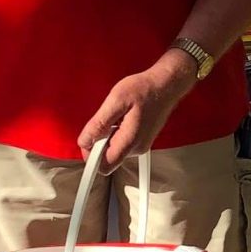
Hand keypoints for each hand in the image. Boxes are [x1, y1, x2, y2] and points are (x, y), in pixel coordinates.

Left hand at [78, 49, 199, 161]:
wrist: (166, 85)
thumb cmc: (144, 89)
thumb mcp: (116, 100)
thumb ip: (99, 123)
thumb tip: (85, 141)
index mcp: (130, 141)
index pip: (104, 166)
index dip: (91, 156)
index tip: (88, 141)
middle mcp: (137, 148)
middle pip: (108, 158)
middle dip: (99, 142)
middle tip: (105, 120)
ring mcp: (141, 146)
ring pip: (114, 150)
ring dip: (108, 136)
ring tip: (117, 116)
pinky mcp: (142, 141)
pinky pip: (122, 144)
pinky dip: (117, 133)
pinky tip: (122, 118)